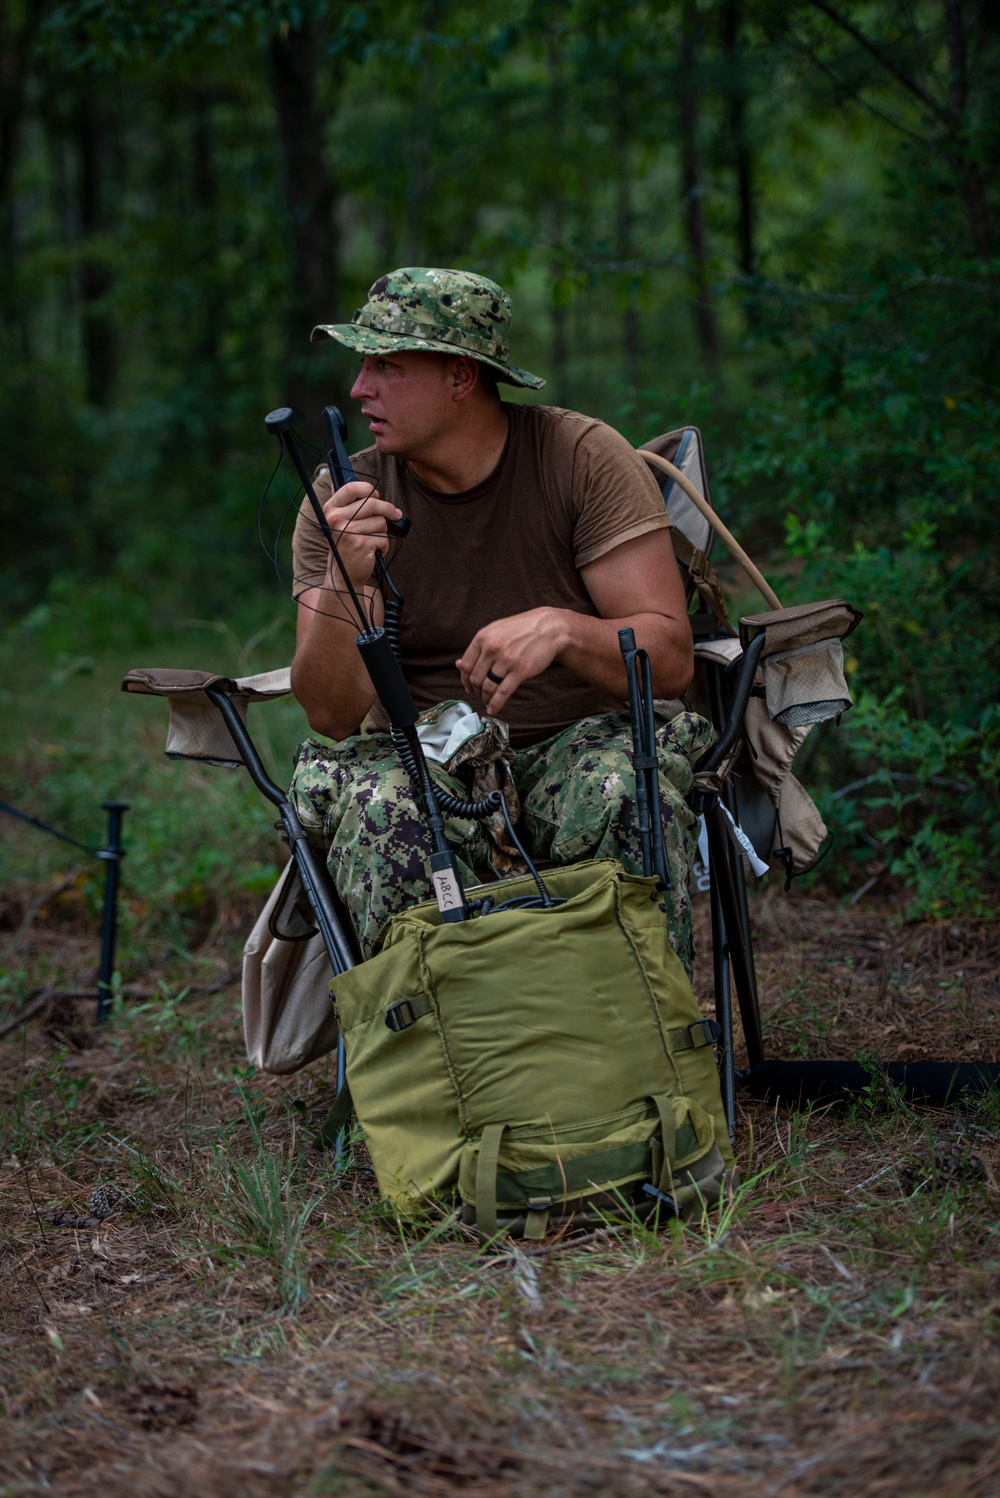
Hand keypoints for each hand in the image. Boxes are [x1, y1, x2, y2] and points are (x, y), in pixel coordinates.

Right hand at [311, 466, 402, 590]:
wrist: (343, 574)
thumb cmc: (345, 545)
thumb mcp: (340, 522)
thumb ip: (349, 504)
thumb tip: (368, 487)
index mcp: (330, 509)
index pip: (351, 488)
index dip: (368, 489)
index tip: (376, 495)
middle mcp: (336, 519)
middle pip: (372, 503)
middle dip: (388, 509)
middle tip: (396, 514)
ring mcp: (348, 532)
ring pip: (381, 521)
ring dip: (383, 532)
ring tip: (373, 540)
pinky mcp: (361, 545)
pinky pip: (384, 537)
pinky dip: (383, 545)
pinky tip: (374, 550)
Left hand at [456, 608, 565, 716]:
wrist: (549, 628)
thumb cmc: (522, 629)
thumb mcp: (496, 631)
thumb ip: (478, 648)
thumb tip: (458, 665)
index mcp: (483, 637)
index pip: (466, 665)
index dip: (465, 680)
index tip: (468, 687)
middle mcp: (492, 648)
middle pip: (476, 678)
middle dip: (476, 690)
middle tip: (479, 695)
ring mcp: (506, 660)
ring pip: (488, 687)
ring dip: (485, 698)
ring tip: (487, 701)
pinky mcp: (520, 671)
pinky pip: (503, 692)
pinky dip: (496, 704)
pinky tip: (493, 709)